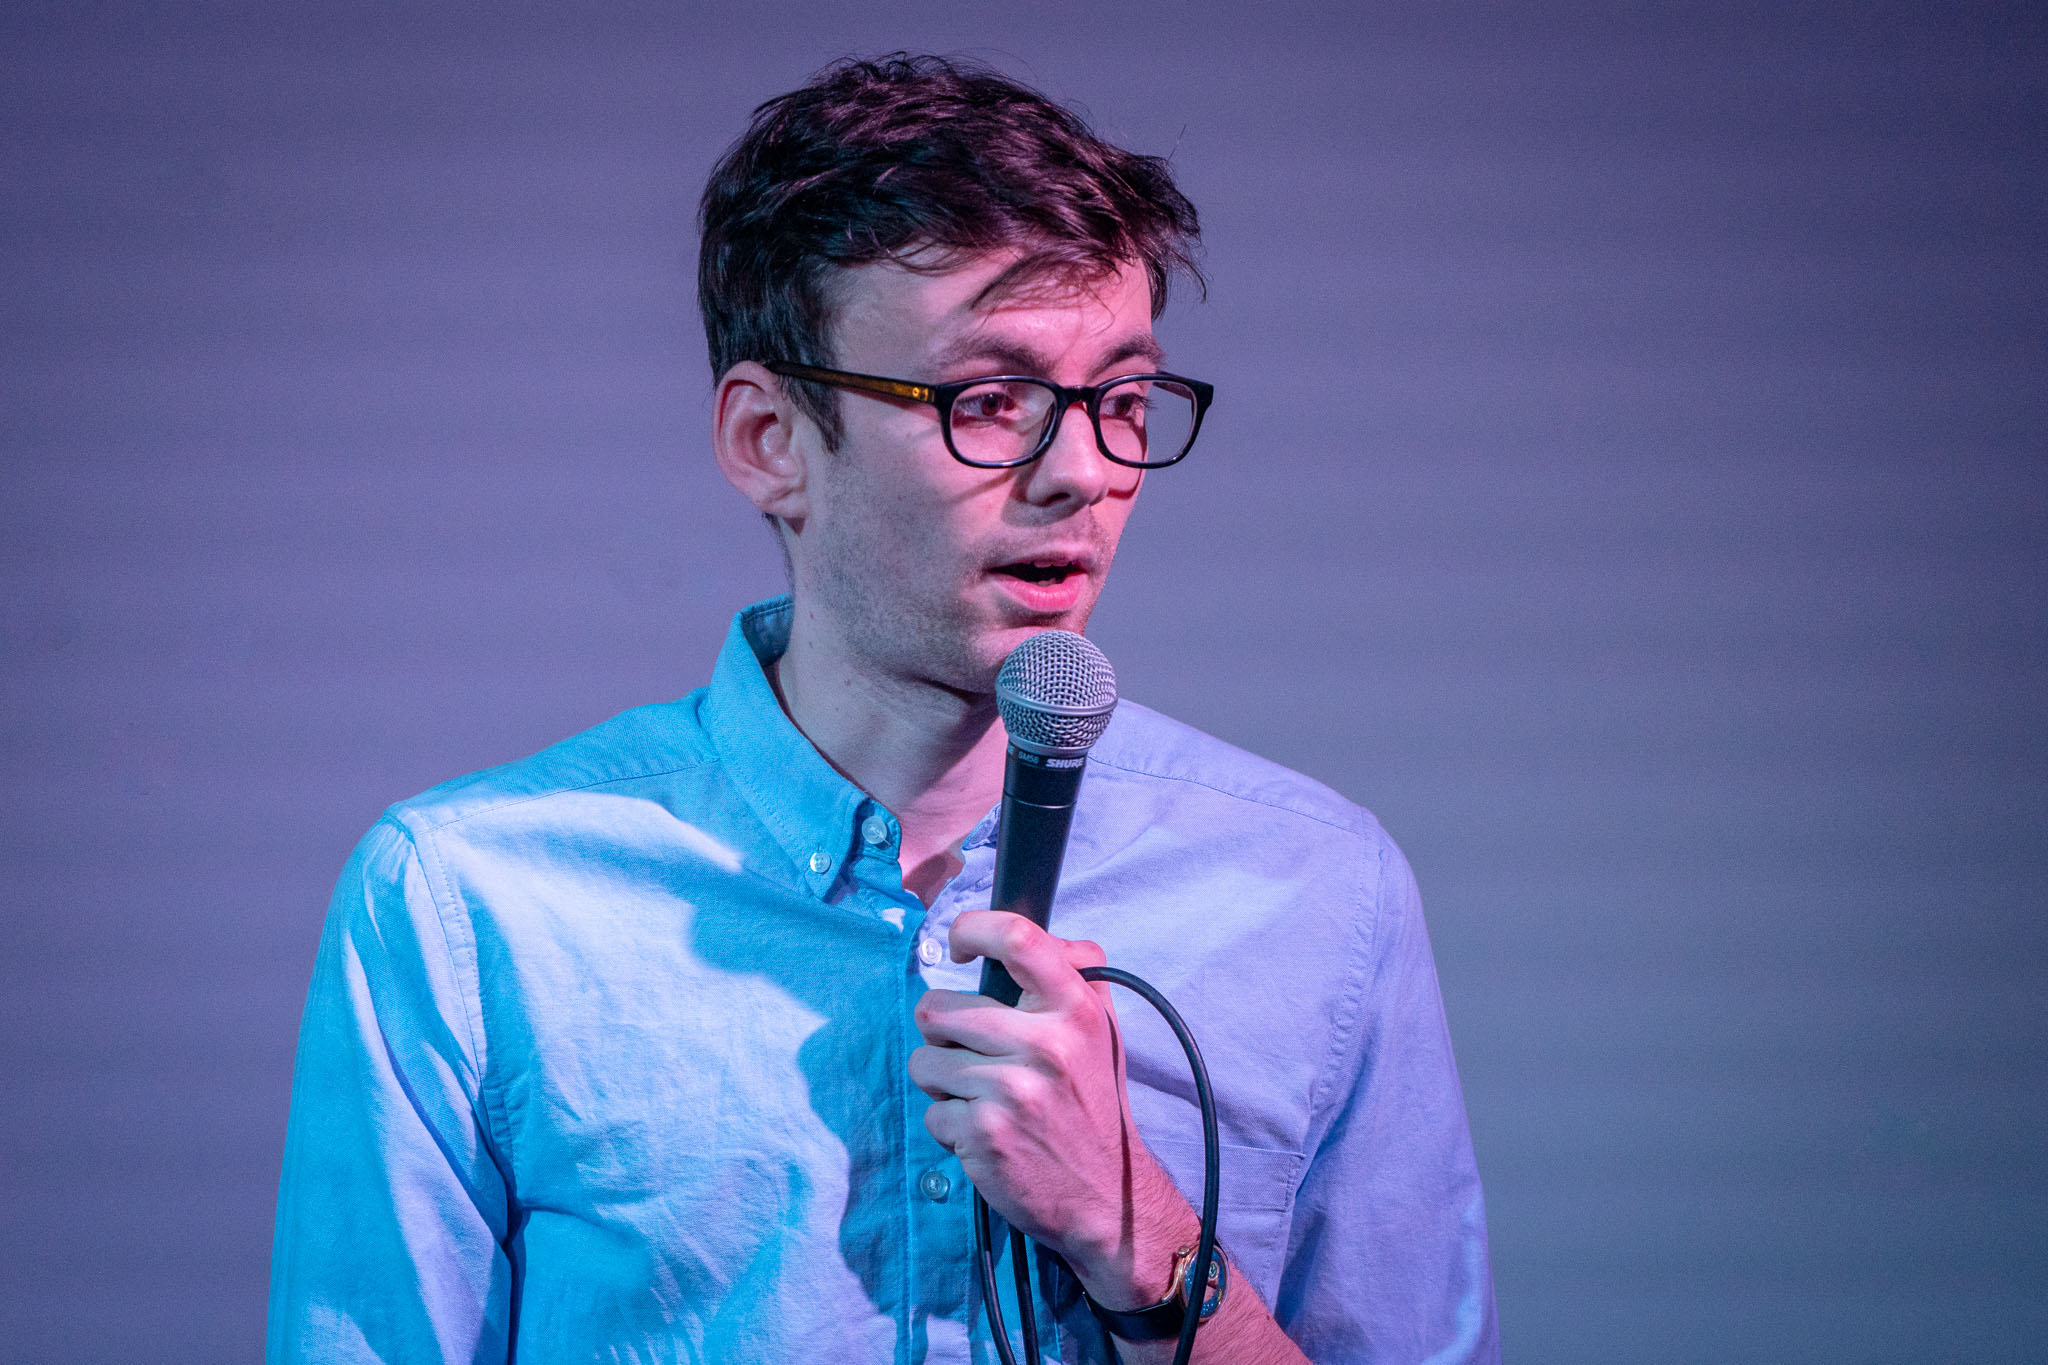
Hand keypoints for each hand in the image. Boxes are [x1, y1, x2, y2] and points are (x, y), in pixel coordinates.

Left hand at [910, 909, 1152, 1280]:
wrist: (1108, 1196)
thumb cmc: (1093, 1104)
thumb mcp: (1101, 1031)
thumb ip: (1073, 974)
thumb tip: (1029, 935)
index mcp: (1075, 1009)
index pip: (1017, 937)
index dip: (972, 929)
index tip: (958, 948)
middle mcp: (1046, 1044)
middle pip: (936, 1008)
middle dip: (941, 1034)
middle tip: (973, 1056)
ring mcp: (1012, 1090)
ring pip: (923, 1062)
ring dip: (941, 1083)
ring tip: (982, 1098)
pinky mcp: (984, 1133)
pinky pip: (931, 1113)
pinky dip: (950, 1127)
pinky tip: (986, 1135)